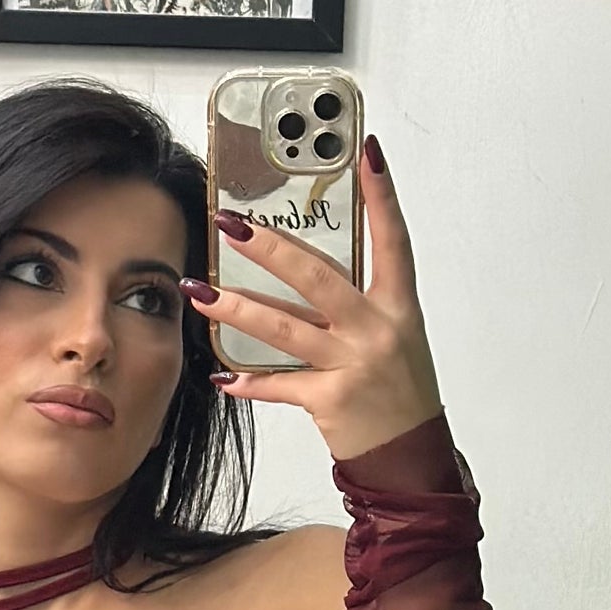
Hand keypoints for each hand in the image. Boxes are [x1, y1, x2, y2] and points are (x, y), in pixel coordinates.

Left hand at [185, 137, 441, 462]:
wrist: (410, 455)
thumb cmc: (400, 393)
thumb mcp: (394, 338)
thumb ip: (355, 306)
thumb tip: (303, 277)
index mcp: (397, 306)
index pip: (392, 239)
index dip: (382, 196)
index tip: (366, 154)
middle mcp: (376, 330)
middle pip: (317, 277)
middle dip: (270, 248)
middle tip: (231, 224)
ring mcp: (352, 364)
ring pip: (284, 328)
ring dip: (237, 309)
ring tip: (200, 292)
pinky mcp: (330, 400)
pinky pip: (279, 386)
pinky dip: (248, 382)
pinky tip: (220, 376)